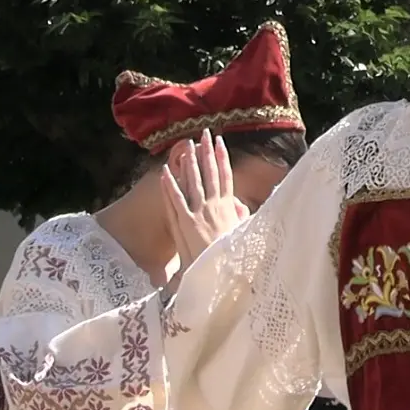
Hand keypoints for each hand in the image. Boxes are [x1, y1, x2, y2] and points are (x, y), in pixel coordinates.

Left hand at [162, 130, 248, 267]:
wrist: (223, 275)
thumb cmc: (234, 258)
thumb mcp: (243, 235)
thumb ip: (240, 218)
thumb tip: (239, 205)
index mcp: (229, 209)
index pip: (226, 177)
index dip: (222, 159)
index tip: (220, 143)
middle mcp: (215, 207)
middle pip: (210, 174)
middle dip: (207, 153)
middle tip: (204, 134)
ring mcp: (199, 213)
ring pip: (194, 182)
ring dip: (191, 162)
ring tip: (187, 144)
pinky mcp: (185, 223)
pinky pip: (176, 200)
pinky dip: (171, 185)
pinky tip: (166, 171)